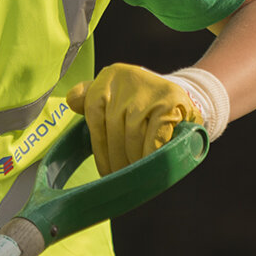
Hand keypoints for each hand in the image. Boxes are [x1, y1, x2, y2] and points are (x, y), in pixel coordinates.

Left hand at [71, 65, 203, 175]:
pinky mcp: (170, 103)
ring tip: (133, 176)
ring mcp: (150, 91)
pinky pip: (154, 137)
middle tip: (119, 179)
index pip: (94, 116)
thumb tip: (70, 101)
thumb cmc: (143, 102)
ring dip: (133, 160)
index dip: (100, 149)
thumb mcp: (116, 94)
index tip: (105, 171)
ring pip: (133, 135)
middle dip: (117, 158)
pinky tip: (150, 165)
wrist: (184, 95)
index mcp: (109, 77)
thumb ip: (90, 97)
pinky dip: (151, 155)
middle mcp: (127, 79)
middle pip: (114, 128)